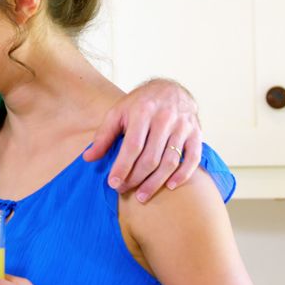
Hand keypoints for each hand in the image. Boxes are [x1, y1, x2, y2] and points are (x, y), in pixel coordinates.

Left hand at [85, 78, 201, 201]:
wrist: (171, 88)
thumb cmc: (140, 104)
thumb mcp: (118, 113)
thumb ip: (103, 135)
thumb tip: (88, 158)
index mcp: (143, 111)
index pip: (133, 145)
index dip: (122, 166)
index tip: (113, 183)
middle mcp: (165, 118)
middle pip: (151, 157)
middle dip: (136, 178)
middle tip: (123, 189)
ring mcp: (183, 126)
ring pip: (170, 161)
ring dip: (156, 182)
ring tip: (142, 196)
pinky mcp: (196, 133)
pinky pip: (192, 158)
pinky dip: (183, 175)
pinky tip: (170, 186)